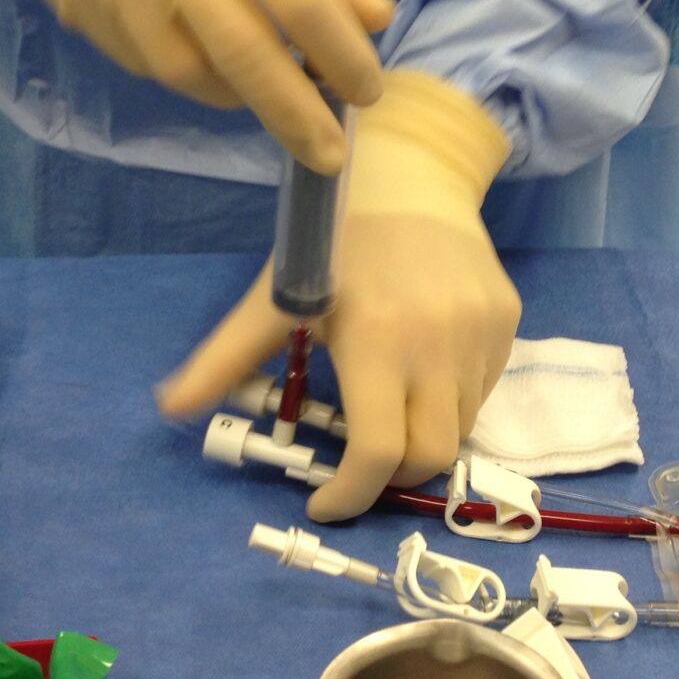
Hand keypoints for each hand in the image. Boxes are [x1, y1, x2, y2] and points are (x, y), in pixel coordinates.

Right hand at [21, 0, 391, 173]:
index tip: (368, 92)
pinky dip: (183, 66)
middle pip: (240, 53)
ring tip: (262, 87)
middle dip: (295, 114)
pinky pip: (138, 59)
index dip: (341, 55)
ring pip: (182, 72)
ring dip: (236, 92)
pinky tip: (195, 43)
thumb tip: (372, 25)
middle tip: (331, 155)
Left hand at [159, 214, 520, 520]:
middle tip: (359, 465)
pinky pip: (481, 391)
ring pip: (460, 427)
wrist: (413, 176)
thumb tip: (170, 408)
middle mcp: (440, 343)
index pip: (378, 452)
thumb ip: (226, 357)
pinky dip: (448, 403)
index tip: (324, 502)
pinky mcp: (507, 326)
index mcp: (378, 338)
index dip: (350, 494)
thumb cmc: (335, 240)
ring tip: (389, 405)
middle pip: (428, 456)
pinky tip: (422, 368)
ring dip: (421, 437)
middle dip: (390, 478)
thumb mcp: (277, 296)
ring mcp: (483, 335)